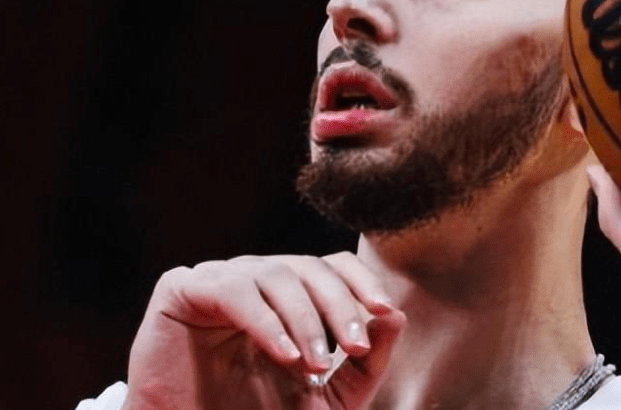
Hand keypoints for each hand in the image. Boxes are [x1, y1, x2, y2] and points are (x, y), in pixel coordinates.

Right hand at [122, 252, 405, 409]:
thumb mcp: (327, 397)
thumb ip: (366, 361)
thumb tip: (397, 315)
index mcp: (287, 295)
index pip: (331, 266)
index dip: (361, 281)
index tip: (386, 311)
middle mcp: (255, 278)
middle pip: (309, 267)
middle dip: (340, 306)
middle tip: (356, 348)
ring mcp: (219, 280)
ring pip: (276, 274)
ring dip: (304, 319)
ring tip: (315, 364)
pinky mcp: (181, 289)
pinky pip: (233, 290)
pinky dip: (265, 321)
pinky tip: (286, 355)